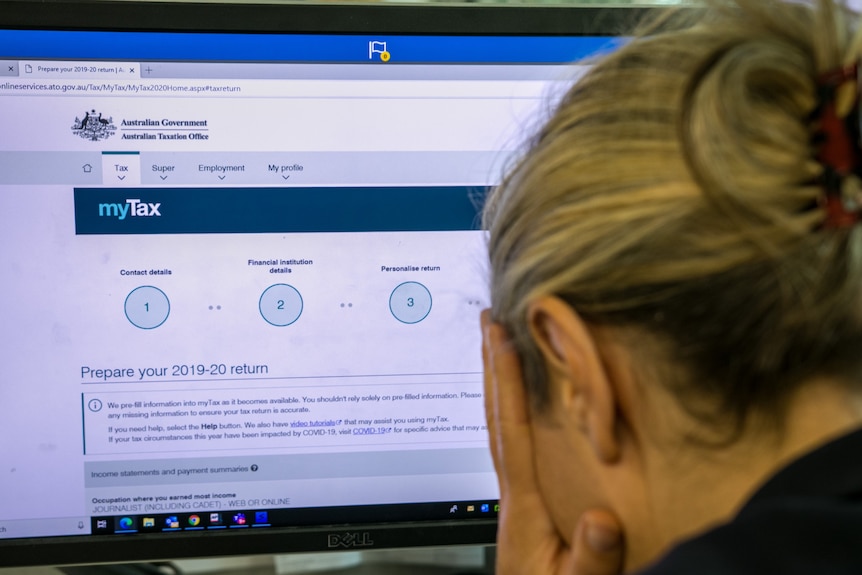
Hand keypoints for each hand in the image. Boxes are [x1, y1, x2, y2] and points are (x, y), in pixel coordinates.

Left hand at [482, 311, 623, 574]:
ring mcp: (515, 499)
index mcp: (524, 506)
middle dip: (490, 367)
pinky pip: (513, 446)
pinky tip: (516, 405)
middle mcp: (513, 495)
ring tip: (494, 346)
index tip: (501, 338)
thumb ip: (591, 559)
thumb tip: (602, 518)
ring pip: (499, 429)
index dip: (505, 382)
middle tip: (487, 321)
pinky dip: (510, 414)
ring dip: (495, 384)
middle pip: (496, 419)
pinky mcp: (523, 506)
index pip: (512, 431)